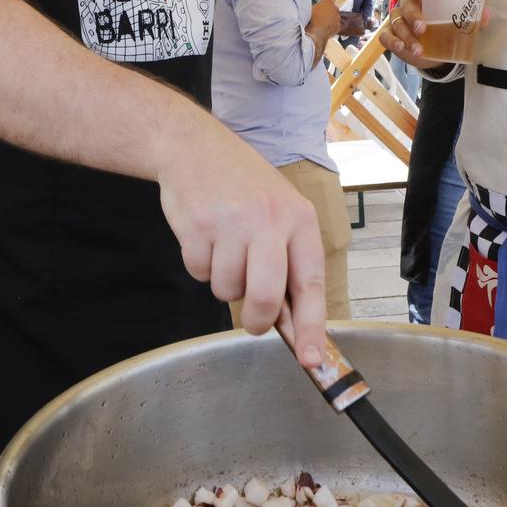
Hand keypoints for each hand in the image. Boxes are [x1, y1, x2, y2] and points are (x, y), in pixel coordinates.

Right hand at [156, 121, 328, 365]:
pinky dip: (200, 265)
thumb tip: (295, 324)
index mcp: (299, 220)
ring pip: (226, 290)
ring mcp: (230, 223)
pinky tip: (205, 236)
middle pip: (266, 298)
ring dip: (223, 281)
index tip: (312, 360)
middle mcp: (268, 221)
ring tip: (225, 247)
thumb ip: (289, 262)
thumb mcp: (280, 212)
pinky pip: (198, 273)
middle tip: (252, 320)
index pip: (311, 284)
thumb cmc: (244, 186)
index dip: (311, 327)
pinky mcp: (195, 227)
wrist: (194, 146)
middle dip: (257, 319)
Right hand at [307, 0, 342, 45]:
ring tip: (322, 23)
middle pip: (333, 8)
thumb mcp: (310, 8)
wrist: (316, 32)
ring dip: (331, 18)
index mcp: (328, 2)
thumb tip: (316, 5)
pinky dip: (332, 26)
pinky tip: (325, 28)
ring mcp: (337, 17)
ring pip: (335, 16)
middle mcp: (335, 8)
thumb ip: (315, 4)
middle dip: (329, 10)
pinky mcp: (338, 26)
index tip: (326, 2)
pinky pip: (336, 25)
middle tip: (321, 14)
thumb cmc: (311, 20)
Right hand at [378, 0, 485, 67]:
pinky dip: (393, 41)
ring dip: (407, 35)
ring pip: (396, 21)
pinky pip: (386, 36)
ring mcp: (398, 19)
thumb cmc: (448, 28)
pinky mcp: (391, 35)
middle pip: (405, 1)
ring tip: (419, 49)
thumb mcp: (462, 22)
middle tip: (422, 28)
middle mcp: (409, 2)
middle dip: (413, 15)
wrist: (438, 53)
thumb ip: (473, 17)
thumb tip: (487, 13)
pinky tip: (402, 47)